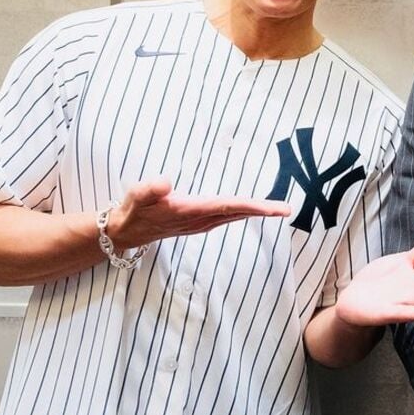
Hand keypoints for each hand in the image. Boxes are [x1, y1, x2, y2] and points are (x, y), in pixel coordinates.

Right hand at [105, 179, 291, 248]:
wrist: (126, 231)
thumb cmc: (133, 210)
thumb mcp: (135, 196)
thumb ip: (149, 190)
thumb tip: (166, 182)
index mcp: (191, 211)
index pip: (228, 207)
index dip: (252, 206)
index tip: (272, 208)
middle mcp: (201, 219)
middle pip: (238, 213)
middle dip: (263, 211)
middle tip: (287, 209)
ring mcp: (201, 223)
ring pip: (235, 216)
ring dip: (256, 212)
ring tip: (278, 209)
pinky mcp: (200, 222)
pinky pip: (228, 217)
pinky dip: (243, 212)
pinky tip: (253, 209)